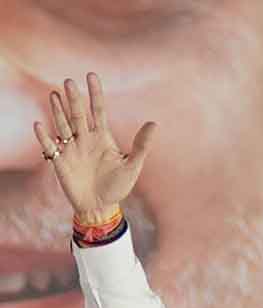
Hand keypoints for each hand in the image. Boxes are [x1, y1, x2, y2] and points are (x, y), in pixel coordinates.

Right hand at [33, 73, 155, 224]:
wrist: (101, 207)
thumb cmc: (117, 187)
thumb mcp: (132, 166)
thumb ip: (141, 145)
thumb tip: (154, 123)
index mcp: (102, 137)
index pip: (98, 110)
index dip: (95, 94)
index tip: (92, 76)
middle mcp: (85, 139)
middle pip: (78, 114)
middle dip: (74, 99)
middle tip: (69, 82)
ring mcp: (71, 149)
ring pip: (63, 125)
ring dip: (58, 111)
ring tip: (55, 95)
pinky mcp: (60, 162)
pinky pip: (50, 147)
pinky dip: (44, 137)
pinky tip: (39, 125)